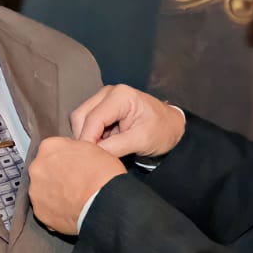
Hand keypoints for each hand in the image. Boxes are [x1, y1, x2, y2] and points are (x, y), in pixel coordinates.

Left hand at [27, 137, 126, 234]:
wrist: (104, 203)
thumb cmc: (103, 176)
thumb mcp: (93, 148)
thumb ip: (75, 149)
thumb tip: (75, 156)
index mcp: (49, 147)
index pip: (53, 149)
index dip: (66, 158)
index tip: (74, 165)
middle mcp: (37, 167)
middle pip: (44, 169)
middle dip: (56, 175)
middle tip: (74, 183)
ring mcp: (36, 190)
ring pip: (42, 190)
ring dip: (54, 193)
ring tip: (73, 199)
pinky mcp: (39, 211)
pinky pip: (46, 209)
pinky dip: (55, 211)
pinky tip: (70, 210)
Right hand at [71, 85, 185, 159]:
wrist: (171, 127)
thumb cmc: (162, 131)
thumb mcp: (141, 140)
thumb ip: (115, 147)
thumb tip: (92, 155)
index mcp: (120, 95)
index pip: (93, 119)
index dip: (88, 140)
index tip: (89, 159)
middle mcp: (108, 93)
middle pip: (81, 116)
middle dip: (85, 138)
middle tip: (95, 157)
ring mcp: (103, 99)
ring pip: (80, 119)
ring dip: (87, 137)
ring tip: (102, 150)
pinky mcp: (102, 107)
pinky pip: (87, 122)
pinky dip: (91, 136)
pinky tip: (103, 145)